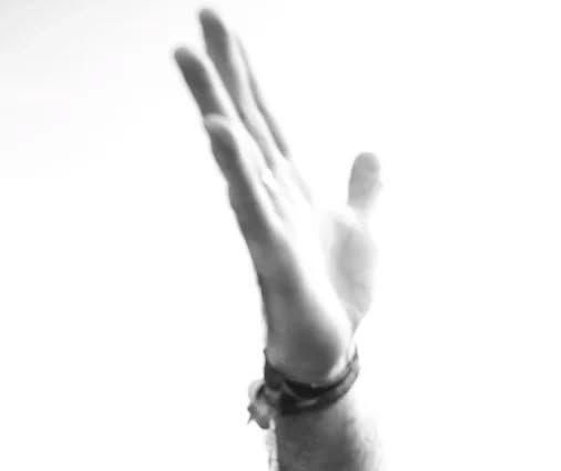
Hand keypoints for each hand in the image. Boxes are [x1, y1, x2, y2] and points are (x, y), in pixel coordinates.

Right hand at [175, 11, 381, 383]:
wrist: (331, 348)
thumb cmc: (336, 293)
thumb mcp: (362, 229)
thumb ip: (365, 190)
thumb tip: (371, 152)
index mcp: (289, 182)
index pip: (264, 114)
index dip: (245, 69)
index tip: (220, 23)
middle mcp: (270, 192)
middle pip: (243, 119)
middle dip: (224, 69)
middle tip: (202, 16)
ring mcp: (266, 219)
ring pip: (237, 153)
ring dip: (215, 104)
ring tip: (188, 57)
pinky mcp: (270, 251)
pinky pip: (249, 203)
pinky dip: (236, 167)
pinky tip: (219, 131)